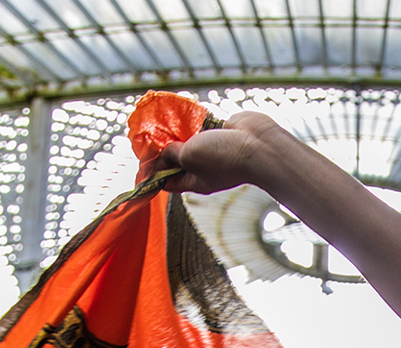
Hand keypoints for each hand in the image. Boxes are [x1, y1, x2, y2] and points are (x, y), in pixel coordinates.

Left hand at [149, 113, 283, 195]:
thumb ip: (172, 153)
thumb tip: (162, 151)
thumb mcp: (189, 156)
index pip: (168, 181)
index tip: (142, 159)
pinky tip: (181, 113)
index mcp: (194, 181)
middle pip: (176, 160)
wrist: (258, 144)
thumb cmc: (223, 156)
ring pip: (188, 141)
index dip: (153, 171)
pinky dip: (191, 121)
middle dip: (163, 149)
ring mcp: (212, 150)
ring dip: (176, 133)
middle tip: (148, 137)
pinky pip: (201, 127)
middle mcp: (203, 168)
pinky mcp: (220, 133)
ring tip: (160, 122)